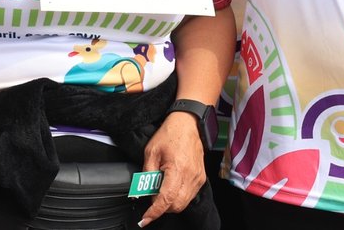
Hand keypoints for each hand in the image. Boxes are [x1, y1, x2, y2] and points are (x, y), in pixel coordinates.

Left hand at [137, 111, 204, 225]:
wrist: (188, 123)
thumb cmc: (170, 134)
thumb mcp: (151, 152)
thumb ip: (146, 175)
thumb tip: (142, 193)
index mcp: (177, 169)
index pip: (166, 199)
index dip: (154, 212)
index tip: (145, 219)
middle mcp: (191, 175)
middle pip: (176, 205)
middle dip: (162, 208)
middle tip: (152, 196)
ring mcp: (198, 177)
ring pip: (184, 203)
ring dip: (171, 203)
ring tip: (163, 188)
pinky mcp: (201, 177)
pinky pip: (190, 195)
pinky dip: (179, 197)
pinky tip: (172, 186)